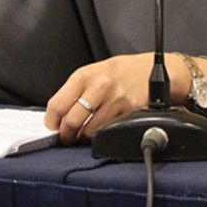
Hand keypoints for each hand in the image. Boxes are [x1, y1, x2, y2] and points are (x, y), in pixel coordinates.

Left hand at [44, 53, 191, 145]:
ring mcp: (115, 98)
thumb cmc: (122, 72)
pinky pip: (108, 131)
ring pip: (89, 130)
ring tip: (86, 133)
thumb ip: (76, 90)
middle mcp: (99, 85)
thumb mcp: (96, 71)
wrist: (154, 70)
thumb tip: (58, 115)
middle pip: (71, 120)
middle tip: (67, 137)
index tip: (54, 126)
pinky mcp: (129, 111)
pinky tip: (104, 129)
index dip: (52, 121)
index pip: (57, 104)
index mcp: (85, 74)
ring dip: (85, 137)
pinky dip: (103, 134)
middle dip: (66, 134)